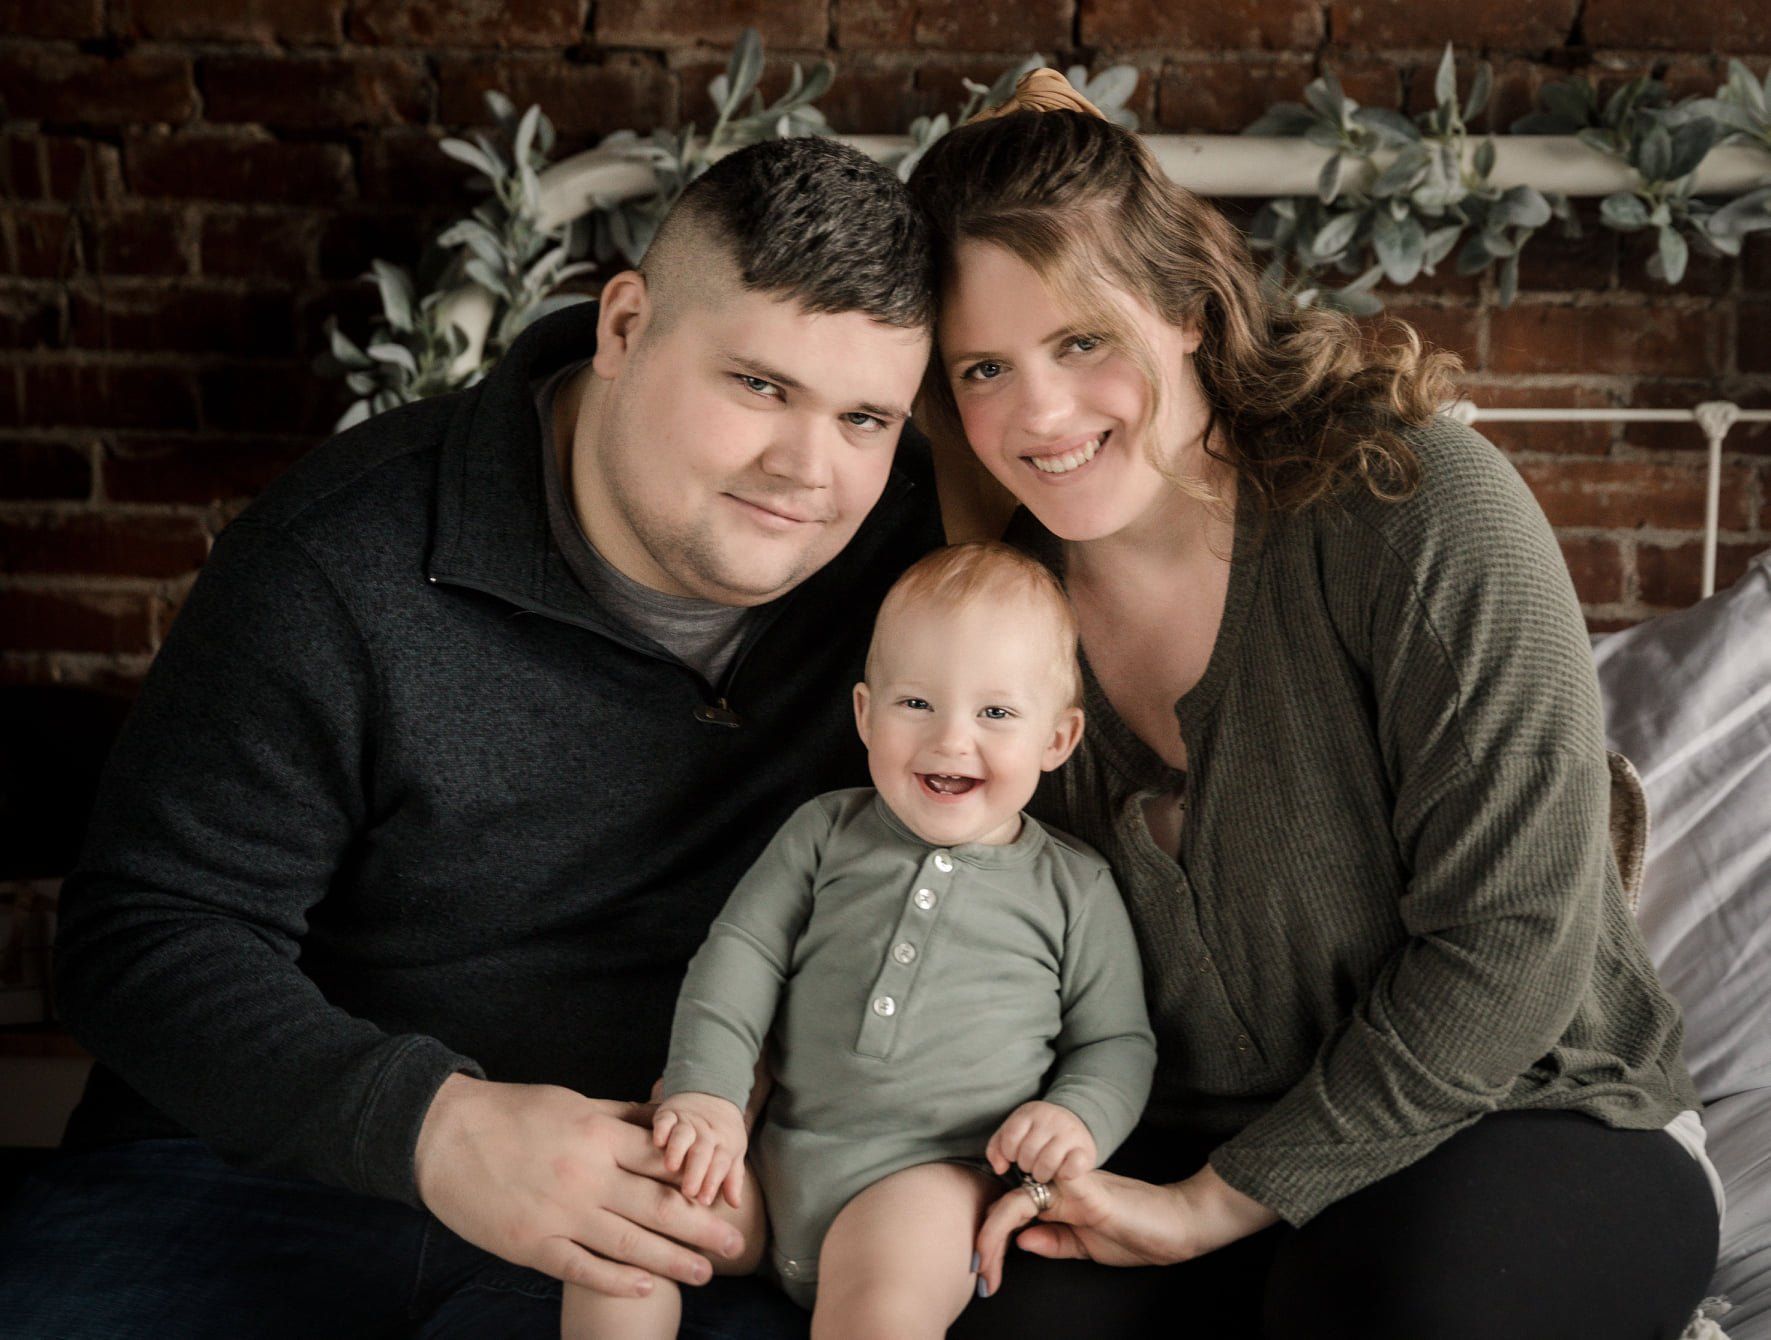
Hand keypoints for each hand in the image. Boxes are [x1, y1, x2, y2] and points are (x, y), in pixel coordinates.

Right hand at [414, 1075, 746, 1299]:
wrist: (442, 1135)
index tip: (728, 1193)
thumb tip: (665, 1119)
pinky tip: (645, 1286)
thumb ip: (620, 1116)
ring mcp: (559, 1213)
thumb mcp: (572, 1102)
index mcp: (598, 1135)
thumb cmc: (510, 1113)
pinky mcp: (531, 1243)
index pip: (662, 1161)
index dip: (699, 1179)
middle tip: (736, 1242)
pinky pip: (581, 1266)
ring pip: (627, 1242)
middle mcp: (586, 1175)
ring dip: (671, 1259)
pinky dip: (615, 1279)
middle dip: (701, 1225)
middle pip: (656, 1205)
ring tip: (706, 1272)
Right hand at [652, 1092, 747, 1208]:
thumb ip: (733, 1178)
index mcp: (724, 1143)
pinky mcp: (669, 1113)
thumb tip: (735, 1204)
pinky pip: (665, 1119)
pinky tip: (657, 1141)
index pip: (720, 1163)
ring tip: (671, 1166)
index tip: (705, 1200)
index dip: (713, 1181)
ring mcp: (687, 1121)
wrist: (712, 1093)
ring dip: (677, 1149)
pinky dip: (661, 1128)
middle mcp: (706, 1132)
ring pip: (683, 1135)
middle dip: (696, 1171)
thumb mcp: (734, 1153)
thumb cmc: (722, 1134)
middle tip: (688, 1191)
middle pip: (702, 1151)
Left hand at [973, 1164, 1280, 1296]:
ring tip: (988, 1265)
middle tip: (980, 1276)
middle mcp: (1059, 1188)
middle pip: (1007, 1205)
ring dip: (995, 1231)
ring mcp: (1074, 1186)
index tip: (983, 1276)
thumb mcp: (1086, 1245)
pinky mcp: (1092, 1190)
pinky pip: (1054, 1181)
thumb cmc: (1135, 1232)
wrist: (1177, 1224)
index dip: (990, 1240)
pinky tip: (1017, 1235)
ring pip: (1020, 1196)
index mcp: (1057, 1201)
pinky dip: (1030, 1200)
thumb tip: (1018, 1240)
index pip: (1010, 1212)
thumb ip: (1054, 1241)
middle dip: (985, 1240)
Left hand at [985, 1101, 1096, 1181]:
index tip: (1016, 1156)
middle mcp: (1051, 1119)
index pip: (1010, 1138)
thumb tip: (1000, 1169)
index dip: (1009, 1153)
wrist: (1075, 1122)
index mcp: (1031, 1112)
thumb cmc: (1038, 1132)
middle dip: (1026, 1165)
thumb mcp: (1015, 1132)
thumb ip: (997, 1148)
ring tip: (1042, 1172)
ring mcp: (1070, 1134)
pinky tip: (1061, 1173)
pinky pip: (1072, 1168)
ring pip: (1047, 1163)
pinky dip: (1064, 1175)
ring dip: (1041, 1174)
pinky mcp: (1086, 1149)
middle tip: (1031, 1165)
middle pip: (1028, 1153)